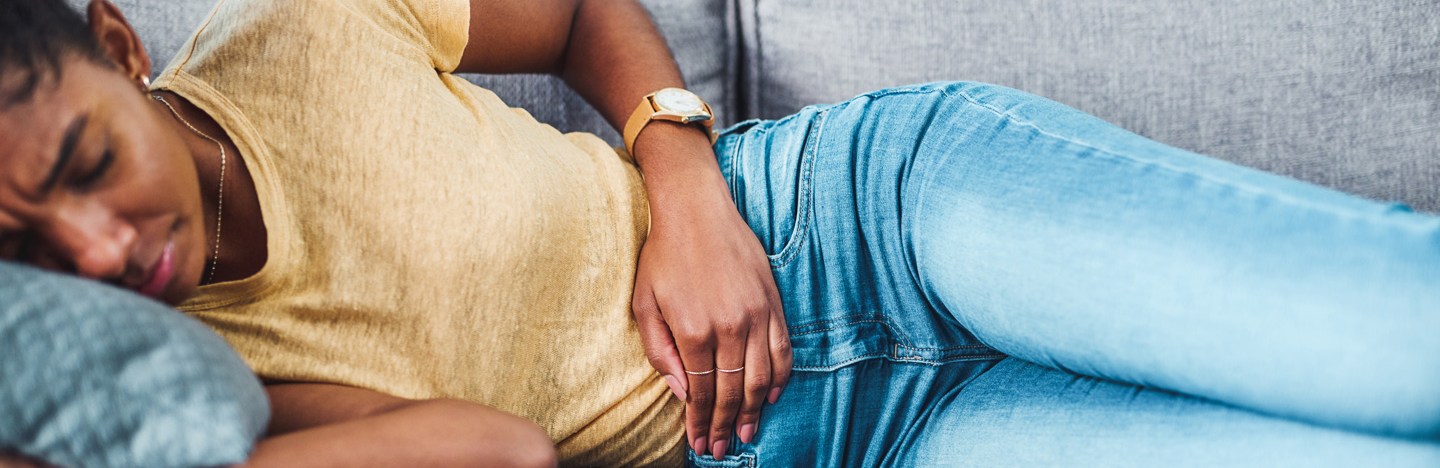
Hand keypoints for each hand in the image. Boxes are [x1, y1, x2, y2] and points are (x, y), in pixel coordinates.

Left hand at [631, 165, 792, 458]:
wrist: (696, 208)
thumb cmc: (663, 255)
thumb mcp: (645, 304)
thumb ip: (662, 354)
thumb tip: (684, 394)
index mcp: (693, 330)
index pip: (703, 392)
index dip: (702, 422)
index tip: (701, 443)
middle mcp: (729, 326)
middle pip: (733, 391)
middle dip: (727, 425)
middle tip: (722, 447)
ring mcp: (755, 314)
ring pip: (761, 377)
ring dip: (755, 410)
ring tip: (748, 432)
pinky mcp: (772, 302)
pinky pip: (783, 349)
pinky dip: (779, 377)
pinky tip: (771, 395)